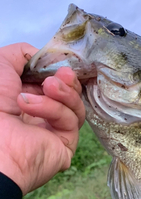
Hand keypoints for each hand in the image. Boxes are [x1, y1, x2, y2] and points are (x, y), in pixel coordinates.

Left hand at [0, 43, 85, 194]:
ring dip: (62, 93)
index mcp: (23, 98)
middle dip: (66, 80)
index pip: (52, 80)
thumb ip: (23, 54)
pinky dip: (54, 109)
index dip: (57, 70)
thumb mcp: (0, 65)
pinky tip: (32, 108)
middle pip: (69, 92)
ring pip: (75, 105)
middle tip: (61, 74)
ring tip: (47, 88)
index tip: (58, 61)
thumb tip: (44, 57)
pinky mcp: (65, 144)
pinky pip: (71, 120)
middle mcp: (39, 115)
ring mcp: (53, 130)